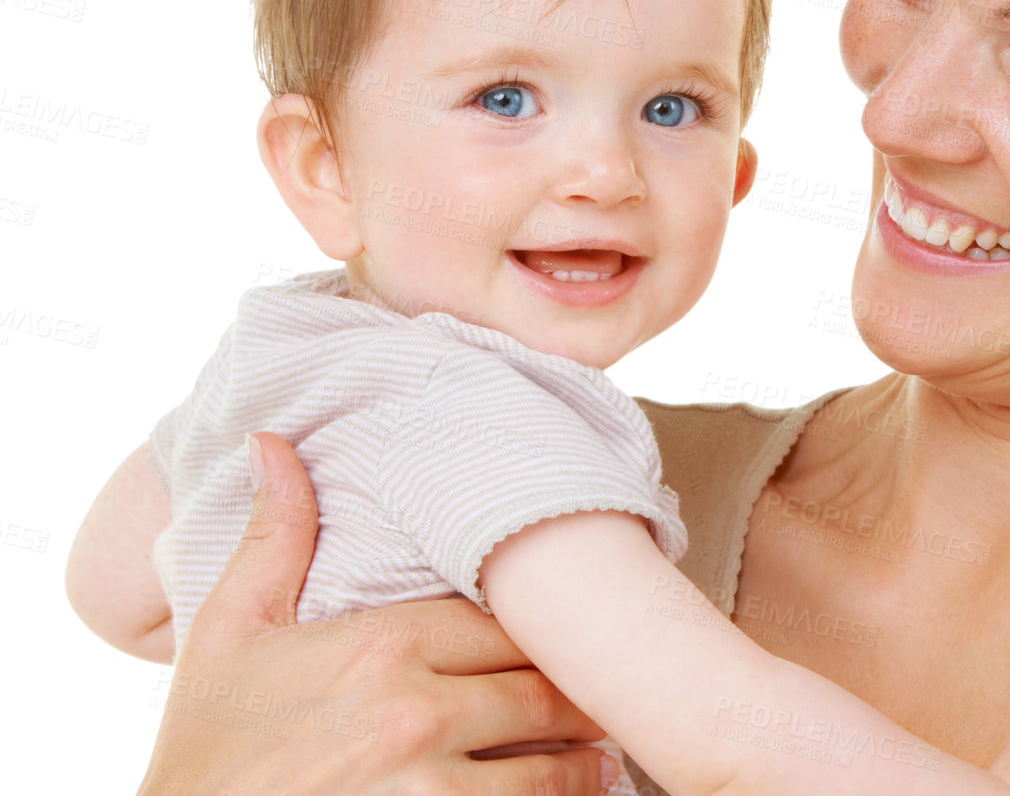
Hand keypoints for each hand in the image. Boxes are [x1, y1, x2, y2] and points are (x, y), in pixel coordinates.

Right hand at [137, 431, 619, 795]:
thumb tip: (272, 442)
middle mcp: (416, 711)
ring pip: (551, 767)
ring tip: (602, 756)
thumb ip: (274, 539)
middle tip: (609, 692)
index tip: (576, 624)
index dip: (546, 625)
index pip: (508, 620)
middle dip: (578, 693)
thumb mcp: (227, 634)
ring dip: (585, 761)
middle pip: (543, 689)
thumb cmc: (205, 749)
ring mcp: (428, 786)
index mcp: (383, 644)